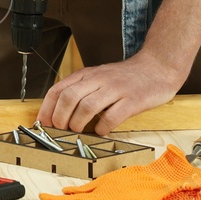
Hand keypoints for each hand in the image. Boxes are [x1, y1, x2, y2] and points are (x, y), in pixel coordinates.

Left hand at [38, 52, 185, 135]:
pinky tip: (102, 132)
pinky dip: (103, 128)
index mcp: (88, 74)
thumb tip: (60, 113)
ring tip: (78, 132)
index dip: (47, 108)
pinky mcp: (132, 100)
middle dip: (59, 118)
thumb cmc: (126, 77)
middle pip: (69, 98)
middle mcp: (99, 79)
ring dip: (78, 123)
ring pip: (87, 106)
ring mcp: (116, 89)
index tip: (43, 123)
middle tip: (60, 130)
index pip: (58, 89)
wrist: (157, 67)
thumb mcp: (99, 77)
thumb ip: (82, 90)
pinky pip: (112, 116)